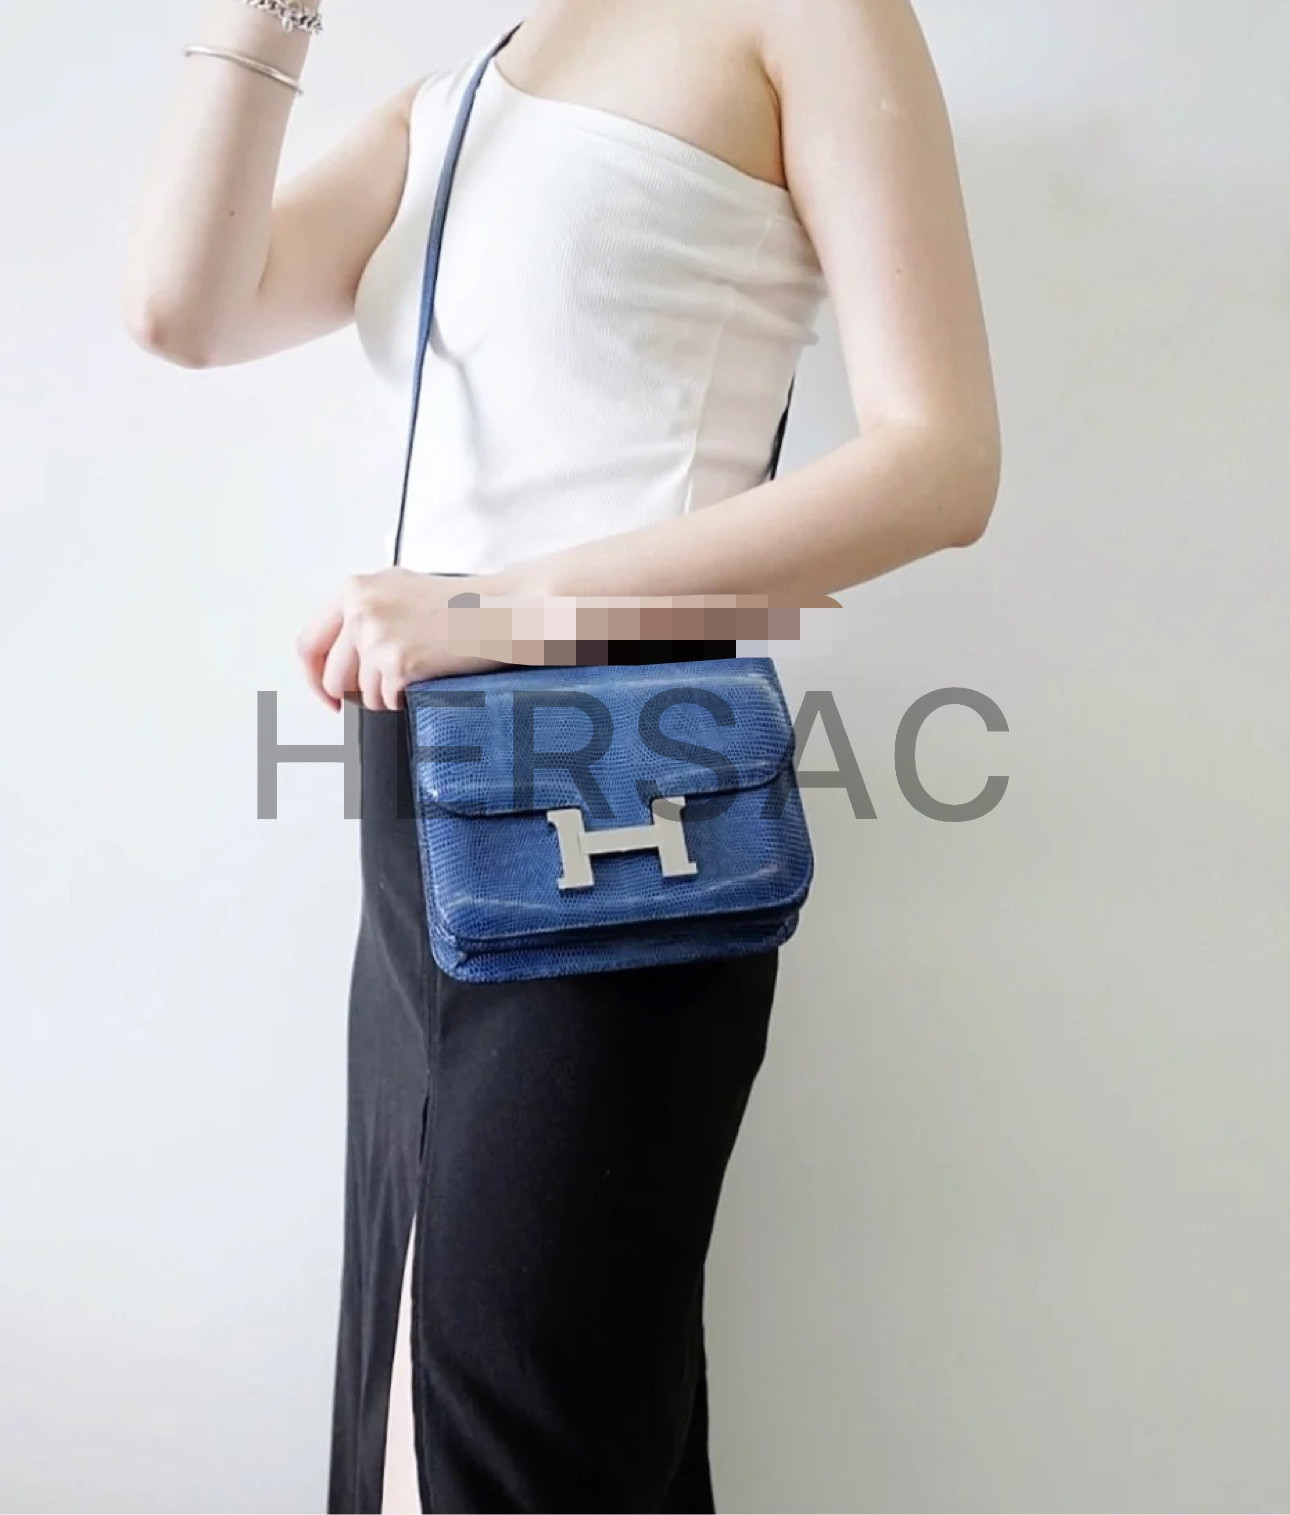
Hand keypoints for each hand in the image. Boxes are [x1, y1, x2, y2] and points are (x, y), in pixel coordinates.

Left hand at [296, 569, 501, 711]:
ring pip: (360, 693)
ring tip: (415, 676)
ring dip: (384, 697)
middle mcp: (360, 609)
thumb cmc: (460, 604)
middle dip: (351, 697)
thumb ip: (363, 612)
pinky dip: (403, 700)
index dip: (314, 677)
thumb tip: (338, 656)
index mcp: (355, 588)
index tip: (327, 693)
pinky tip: (425, 678)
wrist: (499, 610)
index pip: (309, 642)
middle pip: (331, 677)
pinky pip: (385, 701)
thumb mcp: (398, 590)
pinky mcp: (397, 662)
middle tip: (374, 698)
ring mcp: (376, 635)